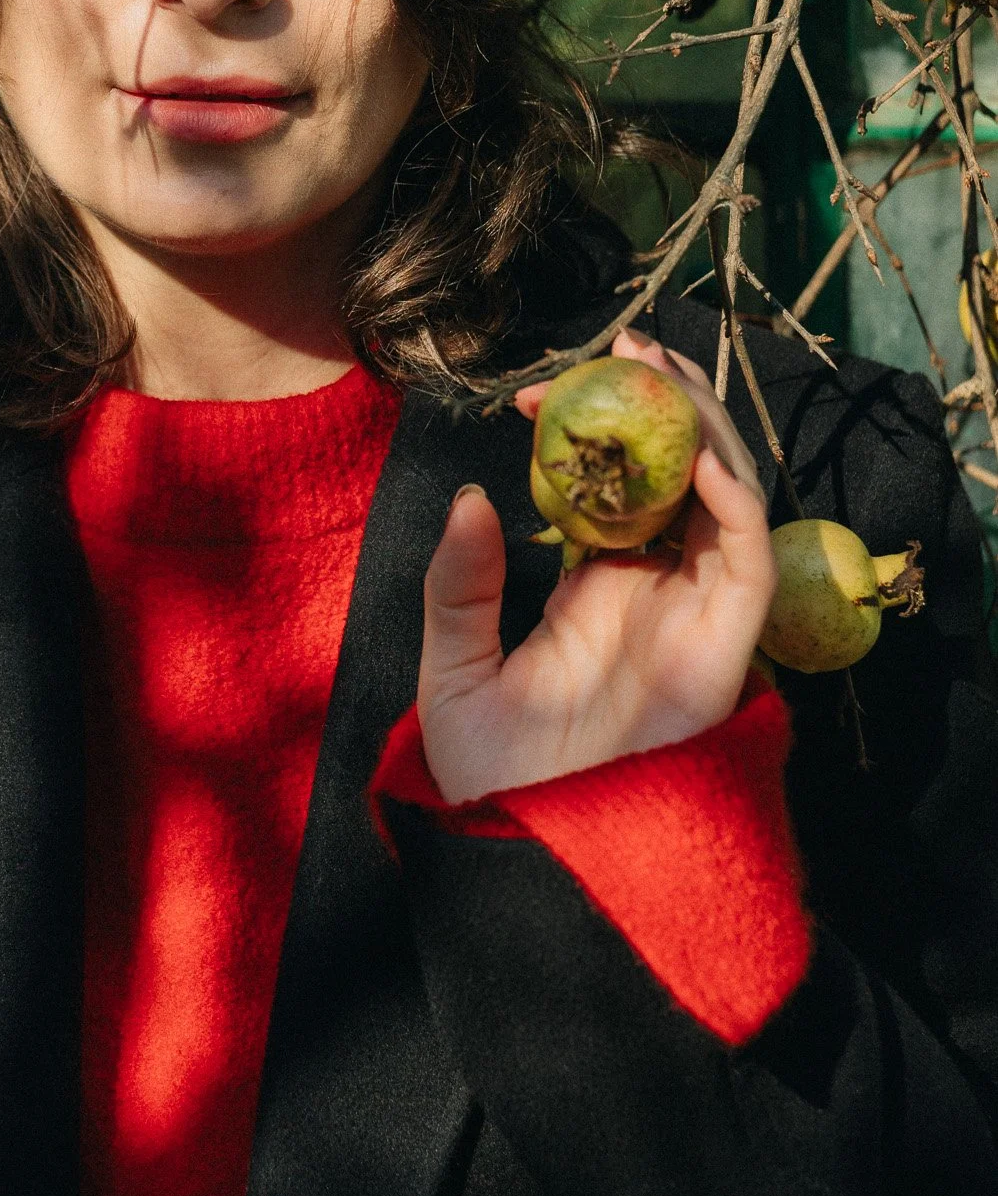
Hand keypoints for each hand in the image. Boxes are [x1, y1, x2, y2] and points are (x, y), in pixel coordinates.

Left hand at [418, 328, 774, 806]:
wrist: (527, 853)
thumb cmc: (488, 776)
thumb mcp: (451, 668)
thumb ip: (457, 586)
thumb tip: (469, 495)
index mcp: (591, 588)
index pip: (609, 487)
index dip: (584, 433)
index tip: (531, 395)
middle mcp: (650, 592)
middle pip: (676, 477)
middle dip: (659, 405)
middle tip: (624, 343)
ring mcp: (690, 617)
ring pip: (720, 500)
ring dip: (701, 429)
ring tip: (658, 369)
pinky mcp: (724, 649)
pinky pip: (743, 561)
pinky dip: (731, 501)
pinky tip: (694, 456)